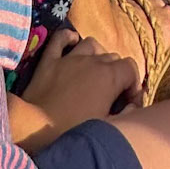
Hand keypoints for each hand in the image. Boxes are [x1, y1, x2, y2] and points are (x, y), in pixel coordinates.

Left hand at [9, 29, 138, 152]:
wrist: (35, 128)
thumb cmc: (73, 131)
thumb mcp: (107, 128)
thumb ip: (127, 115)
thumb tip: (134, 106)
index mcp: (109, 77)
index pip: (132, 69)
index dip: (134, 86)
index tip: (129, 103)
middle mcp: (92, 61)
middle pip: (114, 58)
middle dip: (118, 74)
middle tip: (112, 95)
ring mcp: (70, 58)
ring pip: (92, 45)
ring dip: (98, 56)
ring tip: (95, 72)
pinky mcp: (49, 60)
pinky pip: (60, 39)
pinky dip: (68, 38)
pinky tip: (72, 43)